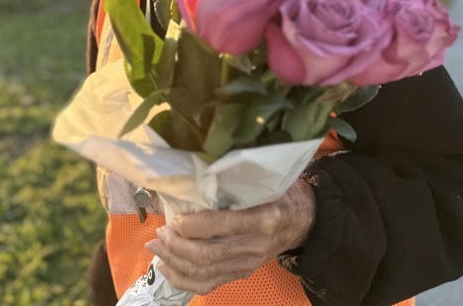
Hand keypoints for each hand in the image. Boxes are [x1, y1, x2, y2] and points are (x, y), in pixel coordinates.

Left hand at [144, 179, 315, 294]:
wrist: (306, 218)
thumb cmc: (282, 192)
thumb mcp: (265, 180)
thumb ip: (235, 182)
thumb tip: (193, 178)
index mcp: (262, 217)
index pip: (218, 226)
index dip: (190, 225)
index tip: (174, 217)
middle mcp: (255, 244)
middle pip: (207, 255)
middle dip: (176, 245)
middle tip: (161, 231)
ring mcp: (249, 263)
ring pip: (204, 272)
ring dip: (174, 262)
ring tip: (156, 246)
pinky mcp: (243, 272)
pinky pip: (209, 284)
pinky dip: (183, 279)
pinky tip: (166, 267)